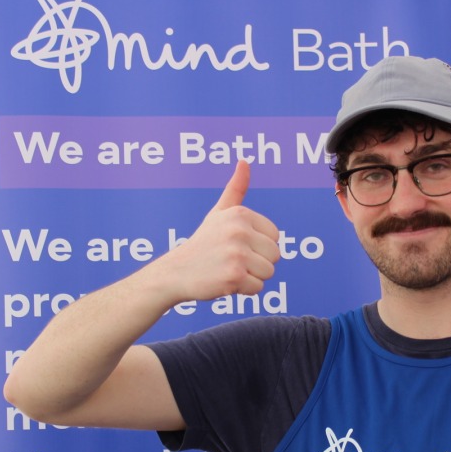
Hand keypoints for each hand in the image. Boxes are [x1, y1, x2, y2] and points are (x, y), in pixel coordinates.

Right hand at [165, 160, 280, 299]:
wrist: (175, 272)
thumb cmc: (202, 243)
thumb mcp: (218, 213)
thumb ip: (235, 189)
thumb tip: (244, 161)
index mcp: (240, 214)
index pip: (275, 237)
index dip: (259, 246)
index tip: (236, 246)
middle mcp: (239, 231)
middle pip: (275, 256)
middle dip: (257, 263)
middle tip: (231, 260)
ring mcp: (236, 254)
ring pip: (268, 273)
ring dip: (251, 277)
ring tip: (227, 270)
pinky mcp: (234, 276)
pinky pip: (257, 289)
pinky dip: (243, 291)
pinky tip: (224, 282)